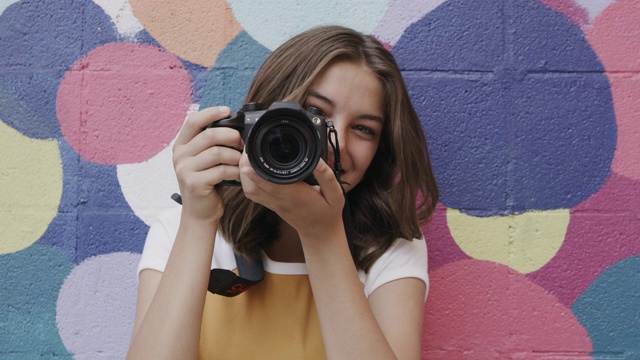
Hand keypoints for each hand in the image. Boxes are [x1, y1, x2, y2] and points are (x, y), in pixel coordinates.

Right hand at [172, 106, 243, 220]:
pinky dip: (235, 171)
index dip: (211, 113)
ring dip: (235, 156)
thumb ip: (211, 144)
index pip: (193, 121)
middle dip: (231, 136)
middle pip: (209, 135)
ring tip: (241, 162)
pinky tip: (238, 175)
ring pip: (217, 152)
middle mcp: (180, 156)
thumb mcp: (204, 160)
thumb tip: (234, 126)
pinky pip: (221, 170)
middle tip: (242, 144)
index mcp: (181, 145)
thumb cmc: (207, 184)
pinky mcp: (194, 183)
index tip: (227, 111)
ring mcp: (185, 170)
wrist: (200, 213)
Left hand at [239, 154, 345, 238]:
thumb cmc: (328, 212)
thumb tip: (317, 161)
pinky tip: (250, 170)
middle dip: (246, 168)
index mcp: (296, 196)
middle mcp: (281, 201)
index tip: (248, 162)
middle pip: (255, 186)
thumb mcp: (336, 195)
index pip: (273, 185)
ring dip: (244, 175)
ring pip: (250, 191)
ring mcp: (274, 204)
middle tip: (247, 150)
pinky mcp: (271, 205)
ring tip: (248, 156)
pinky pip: (253, 194)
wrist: (320, 232)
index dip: (258, 175)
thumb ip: (327, 177)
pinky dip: (247, 182)